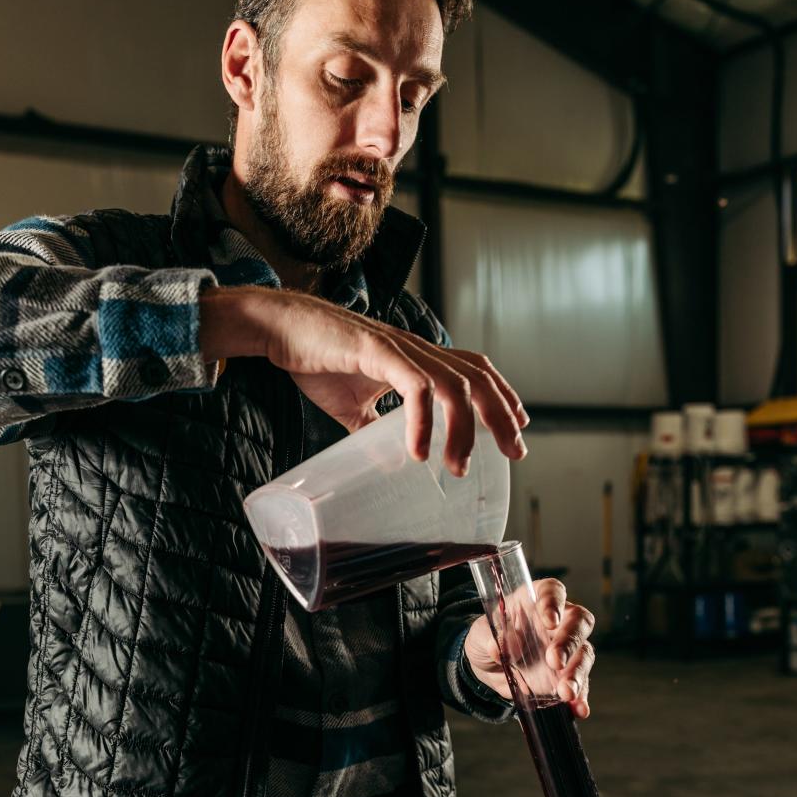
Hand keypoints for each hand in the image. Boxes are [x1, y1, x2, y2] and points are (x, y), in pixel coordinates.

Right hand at [201, 286, 527, 476]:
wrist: (279, 330)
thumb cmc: (314, 360)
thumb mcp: (352, 405)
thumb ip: (374, 430)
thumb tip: (387, 464)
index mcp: (416, 357)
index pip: (473, 370)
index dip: (501, 396)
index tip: (517, 428)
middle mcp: (416, 349)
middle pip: (477, 378)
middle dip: (501, 416)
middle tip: (513, 452)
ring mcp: (399, 349)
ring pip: (454, 385)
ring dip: (464, 429)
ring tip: (458, 466)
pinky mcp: (378, 351)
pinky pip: (414, 388)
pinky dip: (422, 423)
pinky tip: (418, 452)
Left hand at [463, 579, 595, 718]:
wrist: (488, 666)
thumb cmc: (486, 639)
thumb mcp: (479, 635)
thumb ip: (491, 637)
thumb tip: (506, 647)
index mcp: (535, 600)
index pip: (552, 591)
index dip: (554, 602)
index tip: (550, 620)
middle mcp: (558, 620)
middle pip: (578, 621)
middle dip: (570, 641)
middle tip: (555, 662)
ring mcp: (567, 647)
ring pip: (584, 653)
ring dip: (578, 672)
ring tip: (566, 692)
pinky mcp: (567, 673)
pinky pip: (581, 683)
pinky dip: (581, 696)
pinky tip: (579, 709)